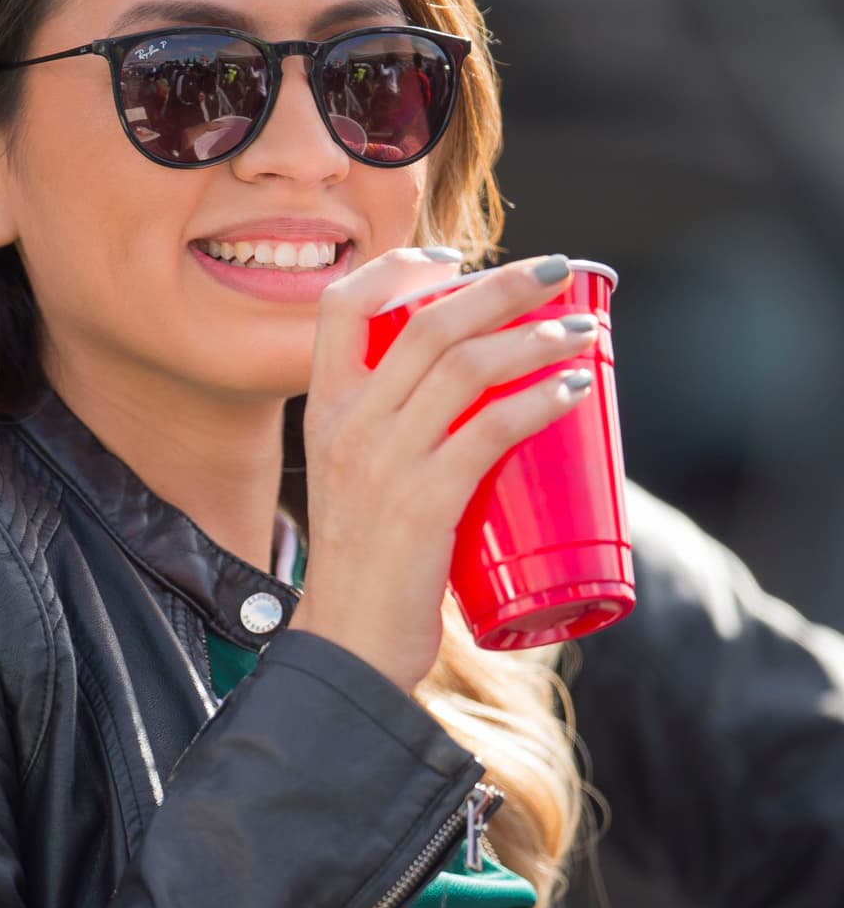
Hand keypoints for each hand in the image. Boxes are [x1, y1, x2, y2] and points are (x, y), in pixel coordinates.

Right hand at [296, 250, 598, 693]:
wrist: (347, 647)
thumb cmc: (366, 569)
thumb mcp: (357, 482)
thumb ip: (395, 437)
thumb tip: (479, 401)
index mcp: (325, 411)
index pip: (341, 305)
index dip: (399, 266)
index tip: (454, 260)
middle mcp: (347, 425)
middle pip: (427, 321)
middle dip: (502, 285)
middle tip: (557, 272)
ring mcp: (381, 463)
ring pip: (465, 366)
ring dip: (536, 336)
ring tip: (583, 331)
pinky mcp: (420, 504)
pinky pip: (488, 431)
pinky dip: (538, 400)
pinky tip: (573, 389)